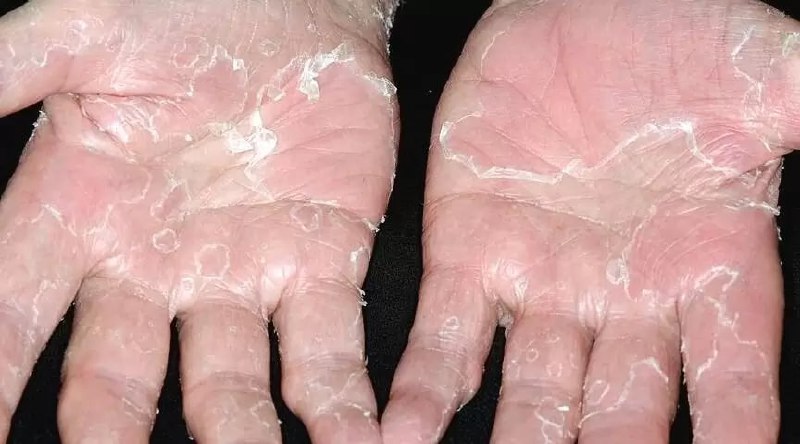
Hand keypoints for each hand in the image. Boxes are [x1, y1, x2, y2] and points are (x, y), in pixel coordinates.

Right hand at [0, 0, 396, 441]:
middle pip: (120, 383)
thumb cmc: (188, 11)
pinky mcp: (322, 266)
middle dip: (114, 437)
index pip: (12, 317)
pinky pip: (327, 354)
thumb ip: (10, 71)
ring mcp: (242, 275)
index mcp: (81, 213)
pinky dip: (337, 408)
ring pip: (230, 391)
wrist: (297, 7)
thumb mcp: (84, 32)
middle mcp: (156, 266)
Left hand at [382, 0, 798, 441]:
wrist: (572, 5)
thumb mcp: (758, 72)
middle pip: (622, 409)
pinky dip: (430, 392)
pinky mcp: (468, 255)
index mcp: (705, 266)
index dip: (732, 430)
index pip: (731, 377)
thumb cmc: (674, 36)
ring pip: (532, 394)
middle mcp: (622, 295)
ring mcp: (542, 282)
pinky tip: (410, 437)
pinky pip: (448, 339)